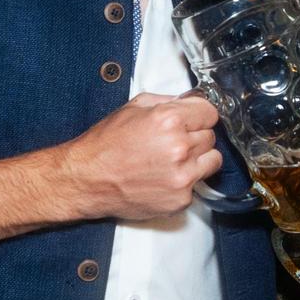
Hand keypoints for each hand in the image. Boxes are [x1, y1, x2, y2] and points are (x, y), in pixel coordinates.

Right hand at [54, 92, 220, 220]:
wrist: (86, 180)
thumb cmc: (105, 145)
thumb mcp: (134, 107)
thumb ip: (167, 101)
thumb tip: (189, 102)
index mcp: (169, 120)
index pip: (210, 112)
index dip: (200, 115)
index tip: (194, 119)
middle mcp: (179, 148)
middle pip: (211, 136)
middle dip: (195, 136)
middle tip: (172, 142)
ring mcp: (182, 176)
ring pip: (212, 160)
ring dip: (198, 159)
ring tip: (172, 160)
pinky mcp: (181, 199)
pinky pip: (198, 184)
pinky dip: (185, 181)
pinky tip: (163, 177)